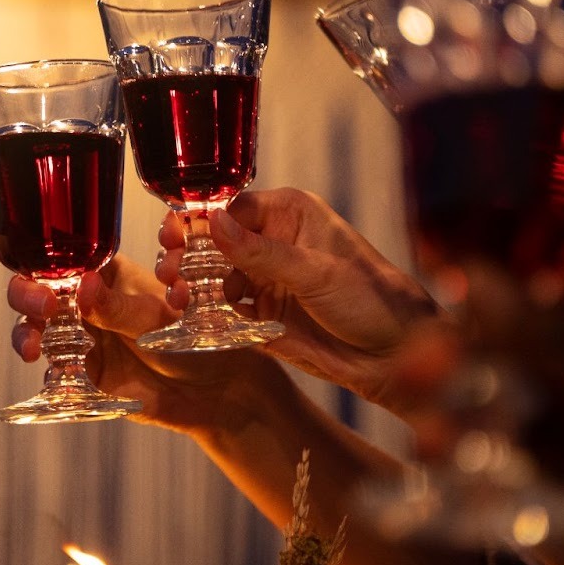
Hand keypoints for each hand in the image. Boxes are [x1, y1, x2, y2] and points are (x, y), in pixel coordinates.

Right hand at [0, 237, 276, 435]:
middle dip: (22, 290)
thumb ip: (122, 306)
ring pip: (34, 325)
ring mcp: (82, 335)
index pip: (52, 246)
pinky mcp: (83, 371)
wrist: (221, 393)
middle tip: (41, 302)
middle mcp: (87, 297)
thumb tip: (82, 288)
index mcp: (106, 267)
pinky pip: (52, 365)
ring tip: (32, 344)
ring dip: (23, 330)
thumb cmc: (204, 338)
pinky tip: (47, 368)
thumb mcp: (165, 317)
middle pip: (33, 284)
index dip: (11, 243)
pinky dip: (44, 367)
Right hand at [156, 189, 442, 416]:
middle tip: (169, 270)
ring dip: (193, 286)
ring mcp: (269, 280)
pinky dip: (208, 314)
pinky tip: (192, 317)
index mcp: (291, 216)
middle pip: (216, 241)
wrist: (394, 357)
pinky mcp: (266, 315)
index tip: (172, 235)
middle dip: (188, 254)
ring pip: (215, 276)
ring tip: (178, 298)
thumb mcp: (314, 271)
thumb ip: (260, 251)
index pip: (232, 208)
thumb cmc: (372, 299)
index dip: (199, 220)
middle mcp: (276, 243)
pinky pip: (226, 311)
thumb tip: (213, 222)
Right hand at [449, 181, 563, 544]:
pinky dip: (494, 448)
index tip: (423, 251)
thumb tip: (466, 293)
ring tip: (422, 410)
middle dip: (466, 328)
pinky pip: (537, 439)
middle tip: (413, 354)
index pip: (552, 208)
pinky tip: (446, 456)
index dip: (485, 227)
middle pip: (523, 296)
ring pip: (522, 371)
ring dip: (470, 391)